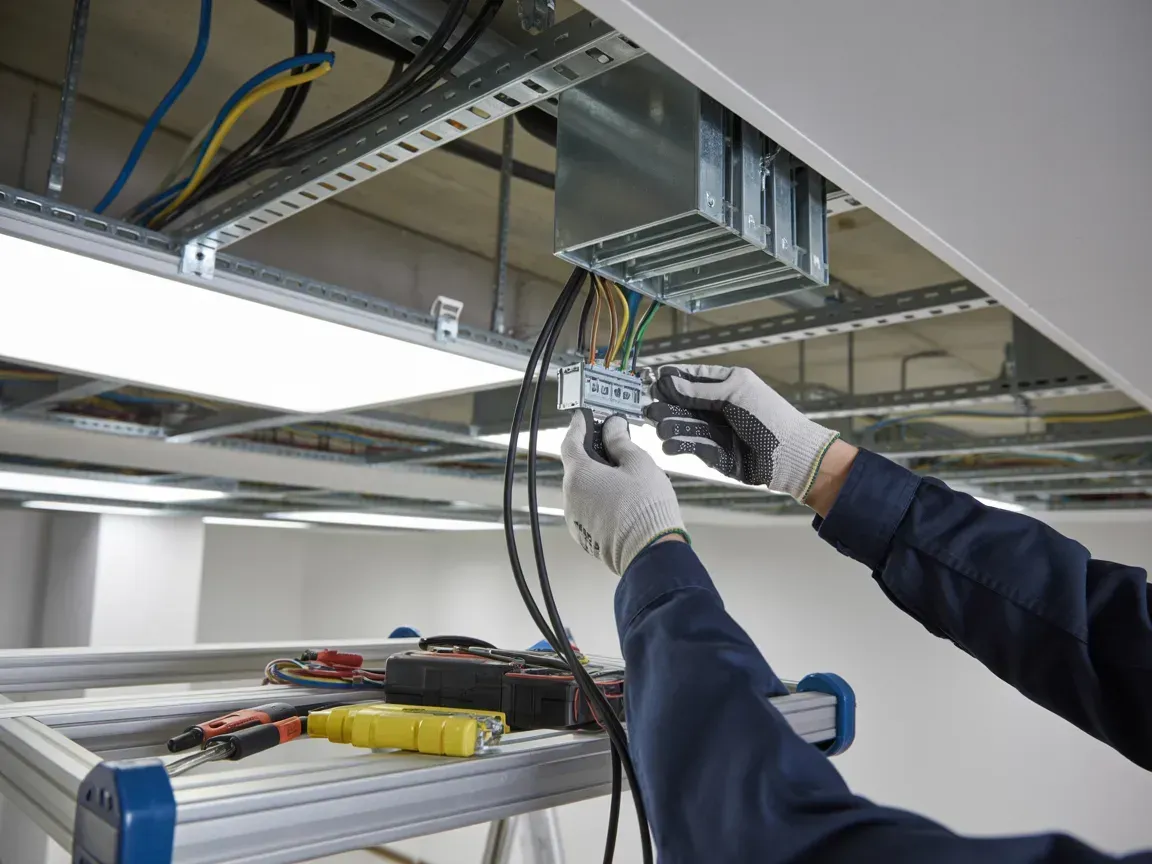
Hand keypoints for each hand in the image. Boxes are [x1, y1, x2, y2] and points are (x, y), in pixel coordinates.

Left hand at [561, 410, 687, 575]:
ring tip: (625, 479)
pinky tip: (622, 502)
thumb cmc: (646, 506)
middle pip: (577, 467)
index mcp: (579, 475)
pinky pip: (588, 510)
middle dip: (593, 455)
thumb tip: (612, 427)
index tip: (582, 417)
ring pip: (583, 490)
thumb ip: (620, 442)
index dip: (577, 427)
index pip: (570, 442)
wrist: (650, 552)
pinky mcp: (584, 536)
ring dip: (597, 481)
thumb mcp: (638, 464)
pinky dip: (599, 501)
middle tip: (614, 446)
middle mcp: (570, 497)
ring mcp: (575, 519)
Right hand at [646, 364, 840, 500]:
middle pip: (687, 403)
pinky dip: (681, 444)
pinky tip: (668, 444)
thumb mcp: (735, 394)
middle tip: (649, 407)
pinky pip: (694, 446)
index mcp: (730, 385)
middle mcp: (722, 406)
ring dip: (672, 425)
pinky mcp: (718, 454)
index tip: (655, 380)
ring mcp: (719, 431)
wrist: (790, 455)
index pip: (697, 378)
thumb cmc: (768, 417)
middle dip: (669, 405)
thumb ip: (700, 390)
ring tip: (659, 426)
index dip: (676, 379)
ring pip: (688, 425)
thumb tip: (669, 381)